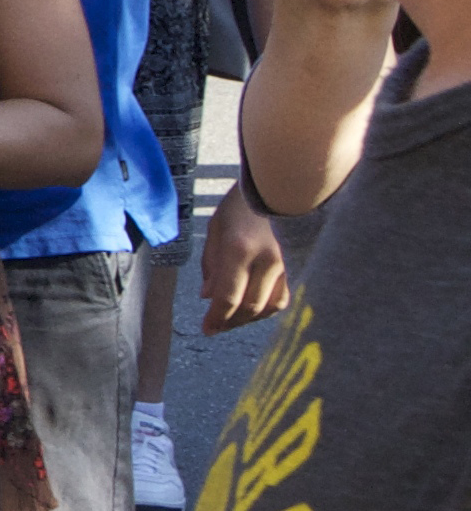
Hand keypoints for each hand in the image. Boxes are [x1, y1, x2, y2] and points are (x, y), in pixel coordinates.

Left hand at [200, 181, 288, 329]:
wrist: (284, 181)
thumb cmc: (243, 202)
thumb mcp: (217, 228)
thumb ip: (212, 264)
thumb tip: (208, 297)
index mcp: (241, 248)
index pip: (229, 297)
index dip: (217, 319)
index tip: (207, 329)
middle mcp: (270, 260)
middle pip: (251, 307)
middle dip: (231, 323)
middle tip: (217, 327)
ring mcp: (291, 263)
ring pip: (274, 306)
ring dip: (252, 318)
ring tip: (234, 318)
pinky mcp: (303, 263)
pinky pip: (289, 294)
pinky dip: (270, 305)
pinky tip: (256, 305)